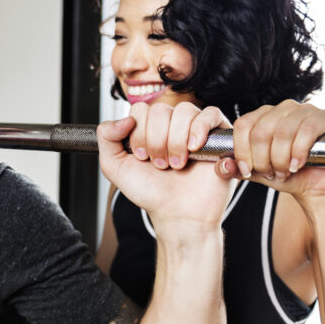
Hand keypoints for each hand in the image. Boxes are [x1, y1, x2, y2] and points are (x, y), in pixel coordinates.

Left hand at [98, 102, 234, 227]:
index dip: (139, 133)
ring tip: (177, 164)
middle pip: (161, 110)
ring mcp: (195, 128)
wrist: (178, 214)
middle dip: (157, 141)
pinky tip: (193, 149)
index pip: (141, 109)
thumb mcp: (115, 166)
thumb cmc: (150, 192)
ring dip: (176, 140)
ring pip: (185, 111)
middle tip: (160, 165)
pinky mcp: (218, 135)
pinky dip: (200, 129)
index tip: (142, 157)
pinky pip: (211, 113)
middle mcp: (172, 125)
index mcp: (149, 127)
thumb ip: (106, 137)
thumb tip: (124, 118)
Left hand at [228, 100, 324, 198]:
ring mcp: (306, 109)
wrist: (316, 186)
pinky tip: (297, 165)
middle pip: (261, 130)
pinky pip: (307, 130)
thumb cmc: (286, 176)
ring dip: (281, 158)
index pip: (243, 125)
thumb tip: (222, 165)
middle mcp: (283, 107)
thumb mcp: (256, 173)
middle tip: (271, 173)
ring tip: (284, 171)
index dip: (241, 151)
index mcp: (263, 115)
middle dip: (262, 159)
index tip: (247, 170)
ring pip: (282, 131)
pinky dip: (298, 152)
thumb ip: (236, 168)